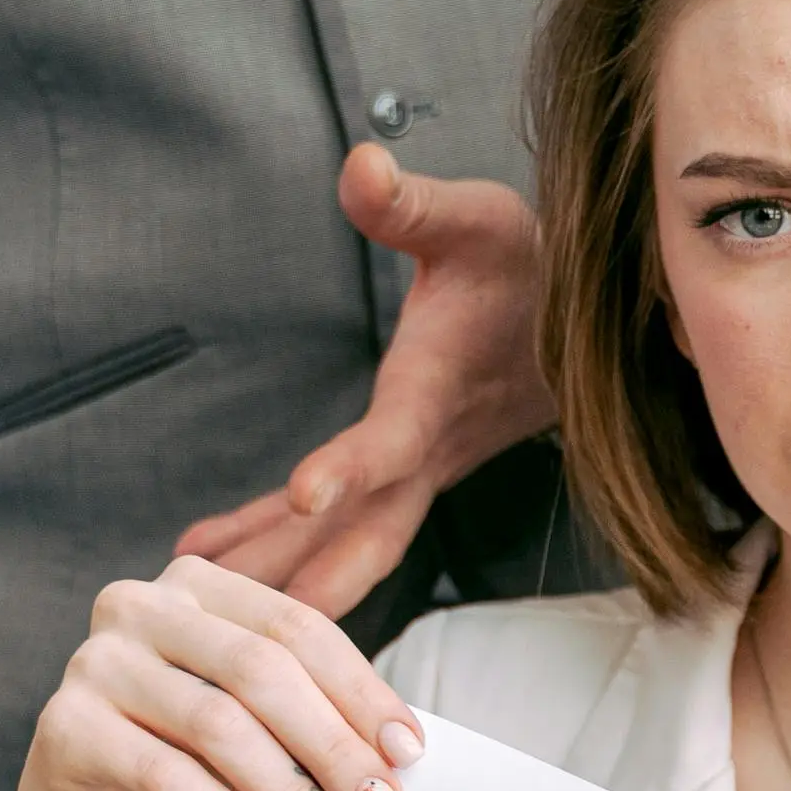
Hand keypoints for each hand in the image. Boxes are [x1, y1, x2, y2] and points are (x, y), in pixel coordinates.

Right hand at [4, 555, 426, 790]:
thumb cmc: (189, 771)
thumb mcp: (259, 733)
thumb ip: (314, 720)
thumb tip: (398, 752)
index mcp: (197, 585)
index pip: (297, 628)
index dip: (360, 691)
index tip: (408, 753)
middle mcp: (139, 606)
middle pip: (262, 670)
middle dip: (333, 746)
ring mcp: (94, 661)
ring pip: (218, 723)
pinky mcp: (64, 725)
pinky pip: (164, 773)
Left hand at [171, 143, 556, 616]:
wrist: (595, 319)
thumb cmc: (532, 264)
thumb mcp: (479, 218)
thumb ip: (413, 203)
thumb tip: (362, 164)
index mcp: (442, 392)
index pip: (395, 439)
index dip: (352, 465)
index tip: (304, 492)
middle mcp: (430, 449)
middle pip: (366, 531)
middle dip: (306, 579)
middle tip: (240, 626)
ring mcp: (418, 468)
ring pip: (345, 540)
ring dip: (278, 574)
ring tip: (195, 602)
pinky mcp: (405, 469)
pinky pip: (336, 521)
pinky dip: (277, 540)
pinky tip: (219, 555)